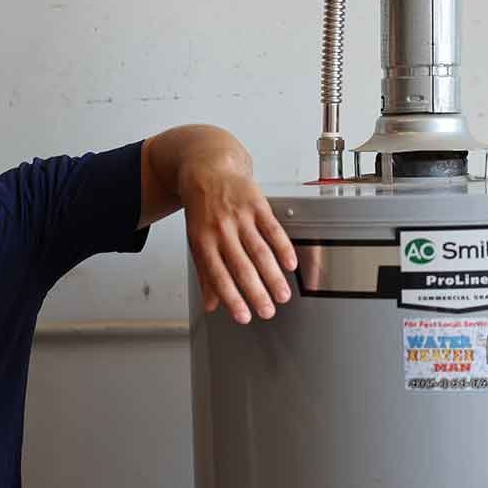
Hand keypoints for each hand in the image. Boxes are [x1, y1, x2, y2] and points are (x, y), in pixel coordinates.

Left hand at [181, 165, 296, 323]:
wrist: (206, 170)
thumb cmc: (202, 211)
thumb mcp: (196, 240)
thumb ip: (205, 273)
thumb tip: (211, 305)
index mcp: (203, 241)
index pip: (218, 276)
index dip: (232, 299)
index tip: (244, 317)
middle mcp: (220, 229)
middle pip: (241, 267)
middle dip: (256, 293)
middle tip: (268, 312)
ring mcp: (239, 216)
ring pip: (259, 251)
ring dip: (273, 276)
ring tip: (282, 295)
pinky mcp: (256, 203)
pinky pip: (273, 228)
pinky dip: (283, 248)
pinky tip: (291, 264)